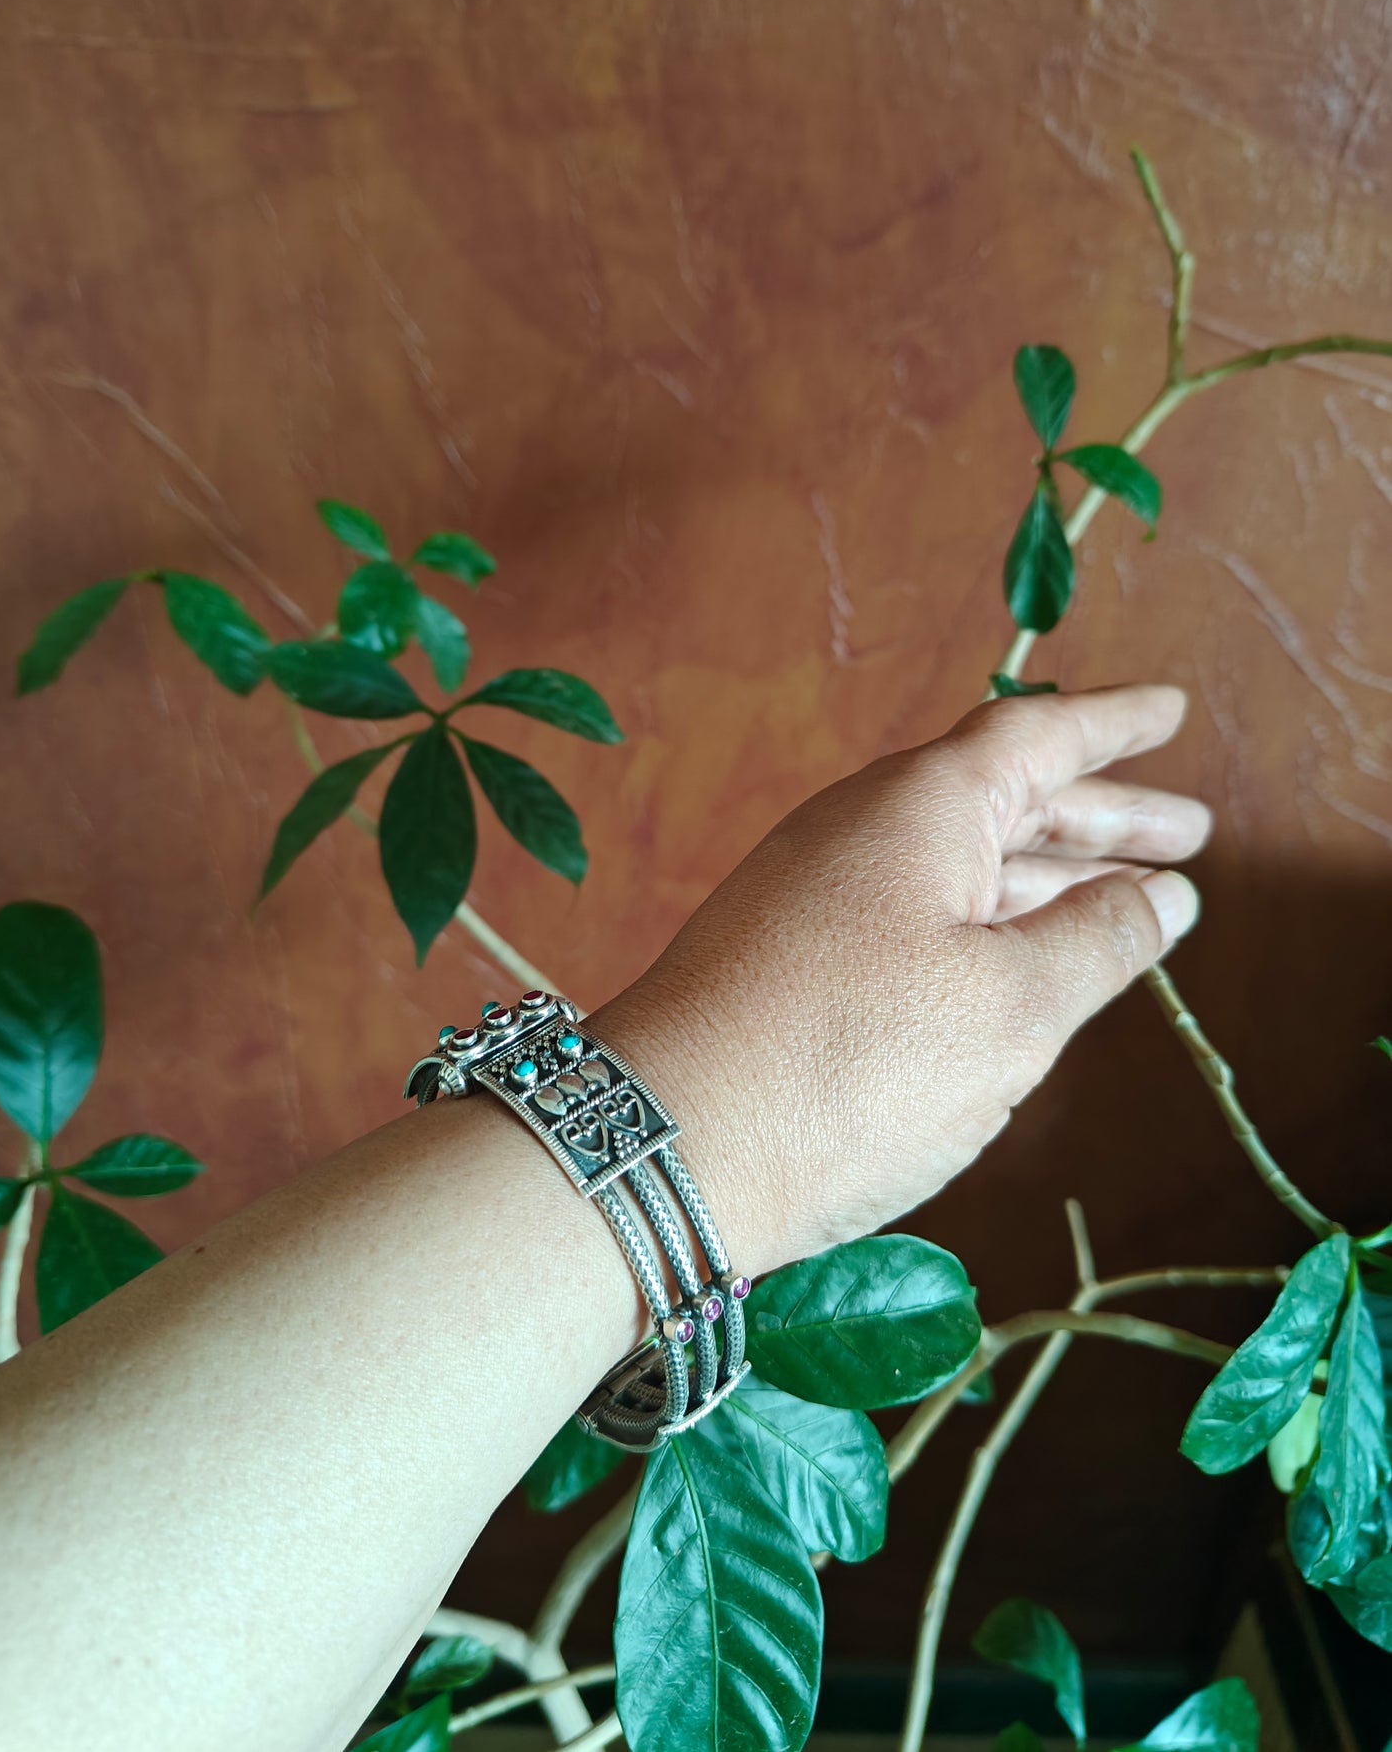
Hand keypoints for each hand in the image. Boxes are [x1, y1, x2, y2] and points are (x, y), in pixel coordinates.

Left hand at [591, 684, 1208, 1273]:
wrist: (665, 1145)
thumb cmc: (852, 1065)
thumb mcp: (1011, 1009)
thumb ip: (1099, 942)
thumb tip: (1164, 895)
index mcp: (922, 806)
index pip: (1037, 736)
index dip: (1113, 726)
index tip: (1172, 710)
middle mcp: (861, 828)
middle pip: (1000, 798)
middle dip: (1099, 814)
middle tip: (1189, 832)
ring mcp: (816, 892)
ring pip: (956, 862)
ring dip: (1046, 875)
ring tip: (1133, 899)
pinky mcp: (788, 957)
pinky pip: (913, 911)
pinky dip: (984, 923)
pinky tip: (1017, 965)